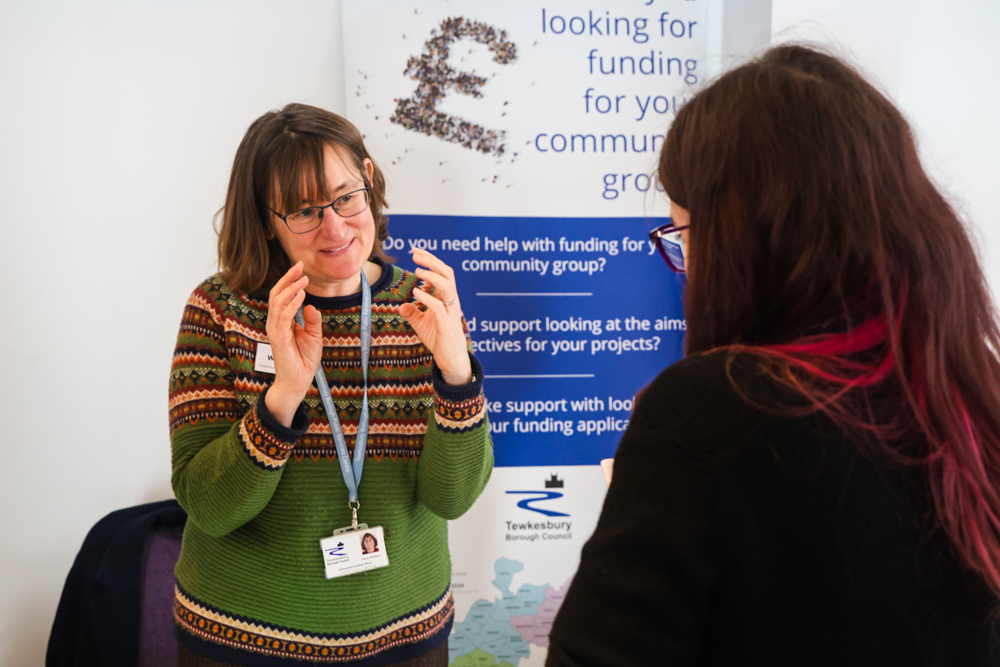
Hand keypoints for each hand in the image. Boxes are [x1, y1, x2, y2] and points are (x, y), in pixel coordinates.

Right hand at [264, 261, 323, 426]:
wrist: (298, 381)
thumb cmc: (303, 360)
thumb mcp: (313, 336)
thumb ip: (312, 321)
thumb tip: (311, 305)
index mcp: (282, 321)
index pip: (282, 296)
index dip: (290, 281)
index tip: (301, 268)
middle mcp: (276, 323)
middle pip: (277, 294)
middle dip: (288, 279)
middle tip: (299, 265)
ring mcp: (275, 330)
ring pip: (278, 302)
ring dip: (291, 288)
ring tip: (303, 279)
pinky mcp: (278, 339)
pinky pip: (283, 317)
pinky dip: (292, 304)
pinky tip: (302, 296)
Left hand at [398, 248, 472, 384]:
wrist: (451, 359)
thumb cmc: (439, 339)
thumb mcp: (422, 324)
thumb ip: (413, 313)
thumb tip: (401, 306)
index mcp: (447, 298)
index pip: (442, 272)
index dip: (430, 259)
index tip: (415, 250)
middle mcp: (451, 302)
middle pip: (447, 274)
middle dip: (432, 261)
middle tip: (415, 254)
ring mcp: (451, 313)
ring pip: (448, 287)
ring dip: (432, 276)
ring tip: (417, 270)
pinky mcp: (446, 325)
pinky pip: (439, 308)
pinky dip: (427, 298)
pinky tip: (416, 292)